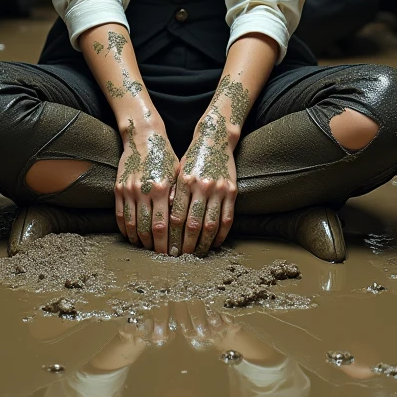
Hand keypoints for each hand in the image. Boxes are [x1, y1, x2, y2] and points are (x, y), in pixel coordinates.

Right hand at [115, 116, 177, 253]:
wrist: (143, 137)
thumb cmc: (165, 156)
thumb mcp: (176, 175)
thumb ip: (177, 198)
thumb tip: (182, 226)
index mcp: (161, 188)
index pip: (163, 225)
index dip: (166, 242)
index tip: (172, 253)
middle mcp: (143, 190)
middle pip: (147, 228)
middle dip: (154, 246)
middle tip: (160, 256)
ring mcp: (128, 190)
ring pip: (132, 225)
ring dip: (139, 240)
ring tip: (147, 248)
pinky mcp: (118, 188)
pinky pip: (119, 215)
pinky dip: (125, 230)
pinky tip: (132, 237)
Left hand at [169, 105, 237, 256]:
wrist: (215, 138)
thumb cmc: (192, 158)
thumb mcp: (178, 172)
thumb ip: (173, 195)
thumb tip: (164, 223)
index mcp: (184, 181)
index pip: (176, 216)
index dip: (172, 236)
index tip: (168, 249)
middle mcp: (201, 186)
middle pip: (193, 224)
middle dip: (186, 244)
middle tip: (181, 257)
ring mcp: (219, 189)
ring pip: (211, 225)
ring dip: (203, 243)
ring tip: (197, 254)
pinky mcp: (232, 190)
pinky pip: (227, 218)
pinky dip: (221, 234)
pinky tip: (215, 243)